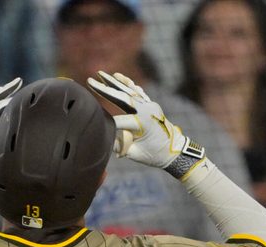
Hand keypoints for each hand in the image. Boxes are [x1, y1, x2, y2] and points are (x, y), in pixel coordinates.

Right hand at [86, 71, 204, 172]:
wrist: (176, 152)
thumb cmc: (155, 155)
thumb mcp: (136, 154)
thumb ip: (122, 145)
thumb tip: (108, 136)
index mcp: (143, 123)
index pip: (118, 121)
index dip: (106, 124)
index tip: (94, 124)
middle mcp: (147, 111)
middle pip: (122, 98)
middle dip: (104, 89)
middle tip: (89, 80)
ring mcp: (150, 106)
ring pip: (129, 91)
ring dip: (114, 82)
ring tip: (100, 73)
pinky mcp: (151, 105)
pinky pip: (138, 92)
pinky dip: (127, 83)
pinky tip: (118, 75)